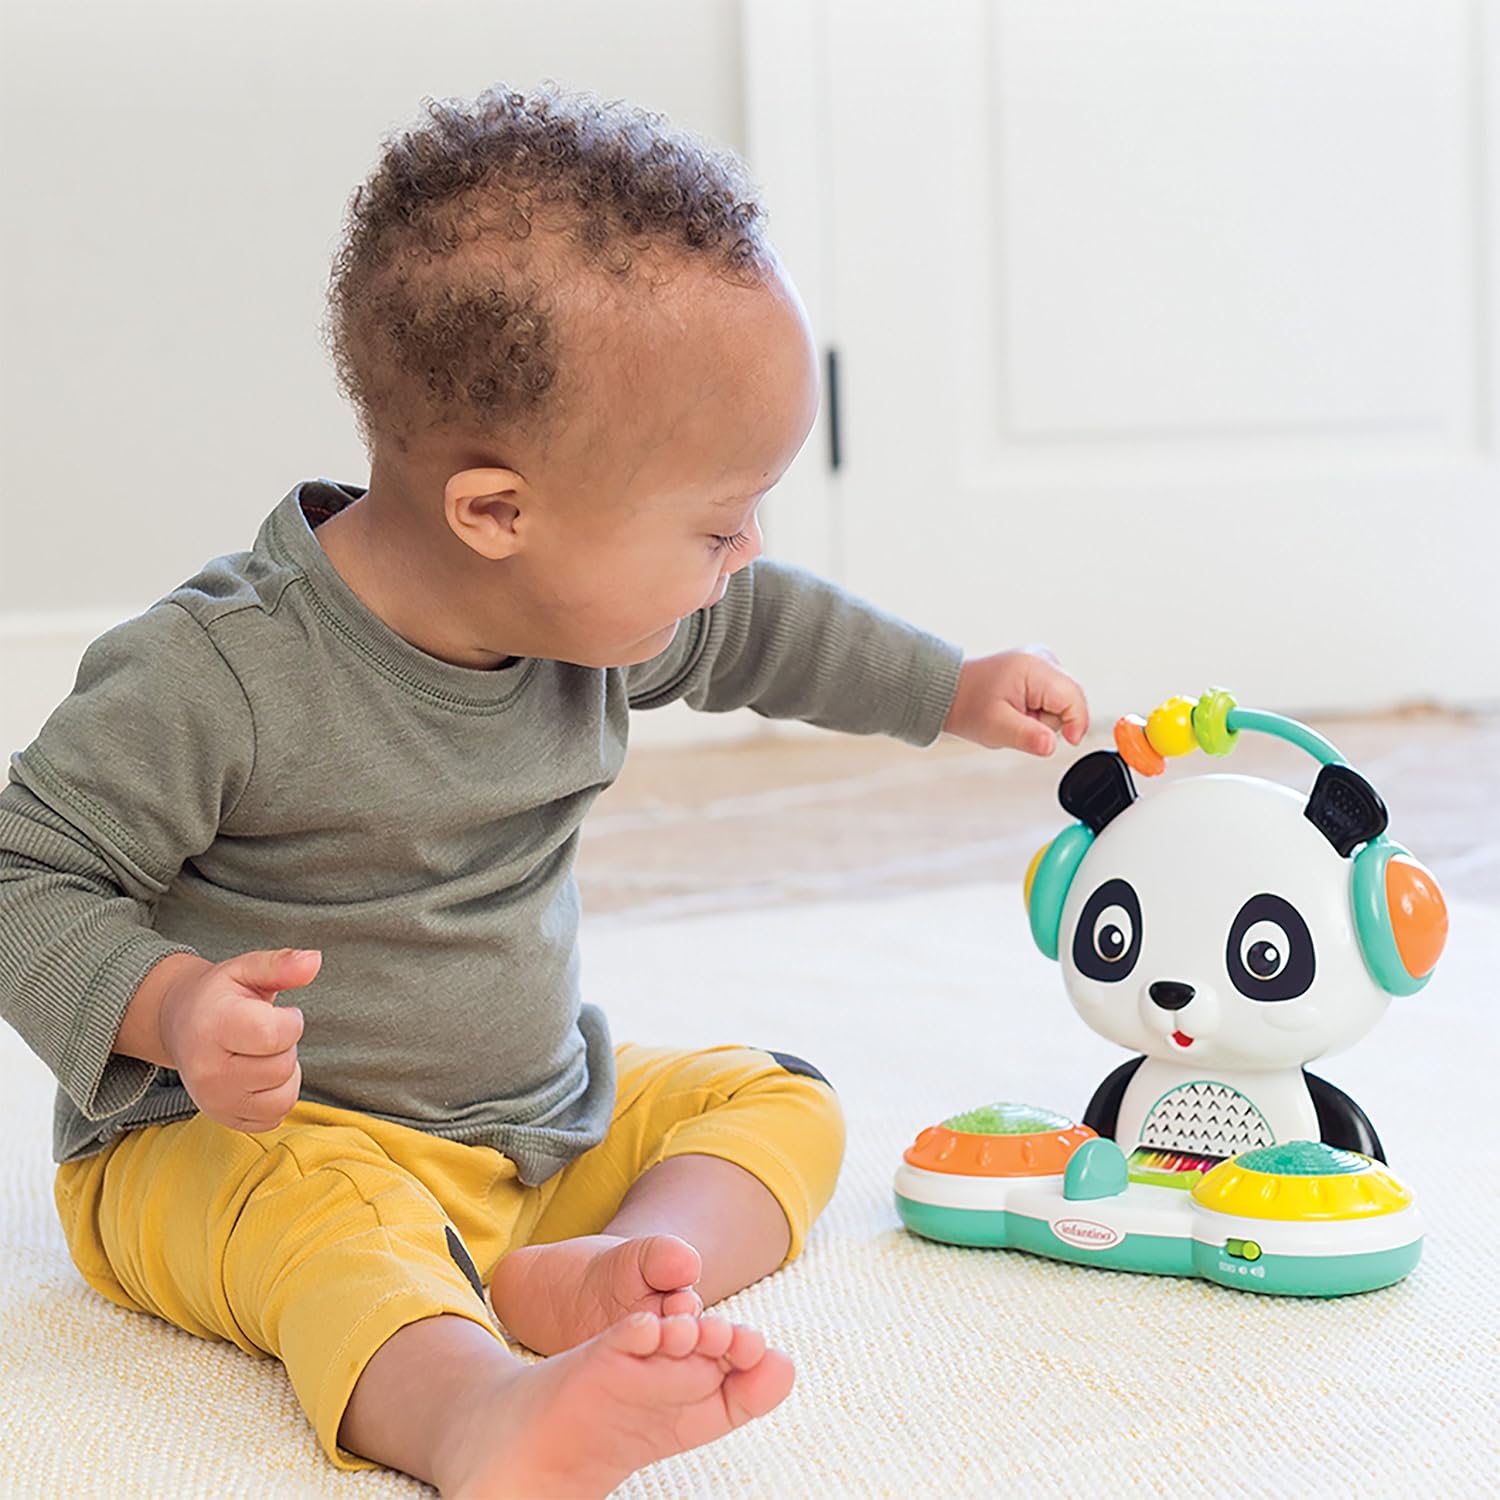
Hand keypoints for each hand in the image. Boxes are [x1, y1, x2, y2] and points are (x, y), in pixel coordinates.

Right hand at [157, 948, 320, 1132]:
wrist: (180, 1023)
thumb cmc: (220, 995)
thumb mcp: (247, 969)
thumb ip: (281, 964)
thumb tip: (314, 960)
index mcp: (213, 1026)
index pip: (275, 1035)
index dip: (291, 1021)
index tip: (279, 1012)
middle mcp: (208, 1070)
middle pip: (282, 1067)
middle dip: (286, 1046)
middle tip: (265, 1033)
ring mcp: (213, 1100)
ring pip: (283, 1098)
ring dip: (285, 1074)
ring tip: (262, 1054)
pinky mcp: (223, 1119)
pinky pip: (274, 1118)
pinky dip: (276, 1098)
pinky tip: (259, 1076)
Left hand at [943, 647, 1088, 755]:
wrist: (951, 692)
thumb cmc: (968, 704)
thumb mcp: (996, 727)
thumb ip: (1027, 737)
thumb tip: (1051, 746)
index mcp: (1035, 668)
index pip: (1074, 698)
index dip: (1076, 724)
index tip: (1068, 742)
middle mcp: (1043, 659)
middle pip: (1072, 700)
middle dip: (1051, 720)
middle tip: (1021, 723)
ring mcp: (1042, 662)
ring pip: (1064, 701)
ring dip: (1044, 717)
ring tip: (1016, 715)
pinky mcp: (1040, 670)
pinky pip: (1054, 698)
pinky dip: (1040, 709)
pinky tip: (1019, 709)